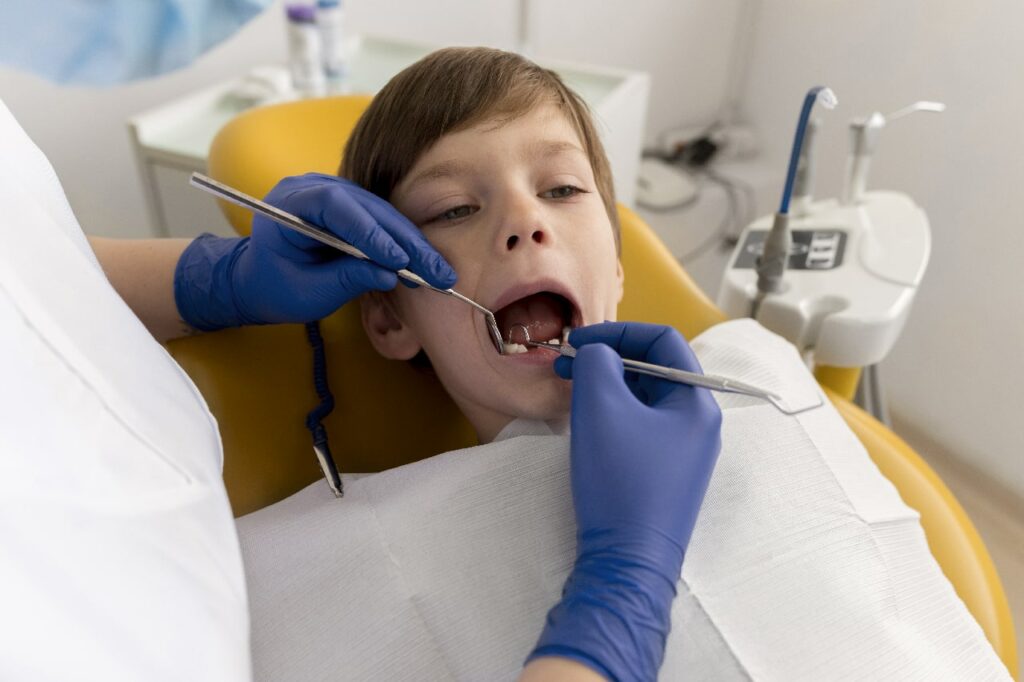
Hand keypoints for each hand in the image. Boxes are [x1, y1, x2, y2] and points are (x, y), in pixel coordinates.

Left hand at [174, 173, 455, 330]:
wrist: (260, 279)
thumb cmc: (275, 287)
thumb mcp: (306, 292)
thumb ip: (344, 280)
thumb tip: (389, 276)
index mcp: (289, 202)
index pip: (335, 207)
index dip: (370, 231)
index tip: (397, 260)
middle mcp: (315, 188)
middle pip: (368, 208)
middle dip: (404, 242)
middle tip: (434, 271)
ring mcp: (336, 193)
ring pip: (382, 213)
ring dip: (412, 244)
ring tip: (438, 272)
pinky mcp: (353, 207)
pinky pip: (383, 221)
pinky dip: (405, 243)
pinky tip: (426, 264)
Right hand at [528, 322, 721, 681]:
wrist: (627, 564)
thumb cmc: (621, 482)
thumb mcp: (601, 409)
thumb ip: (598, 363)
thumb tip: (598, 352)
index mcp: (697, 402)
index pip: (663, 342)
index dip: (619, 332)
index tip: (578, 341)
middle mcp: (700, 424)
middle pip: (655, 370)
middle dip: (609, 360)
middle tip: (568, 364)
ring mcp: (686, 453)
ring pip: (646, 400)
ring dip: (608, 387)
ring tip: (571, 390)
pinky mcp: (666, 476)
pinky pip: (642, 428)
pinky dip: (613, 415)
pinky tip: (586, 423)